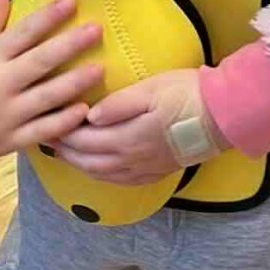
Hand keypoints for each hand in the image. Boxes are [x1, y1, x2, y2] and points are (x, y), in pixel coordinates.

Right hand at [0, 0, 102, 165]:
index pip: (24, 31)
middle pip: (43, 60)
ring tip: (99, 70)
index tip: (71, 2)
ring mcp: (7, 113)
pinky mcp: (9, 139)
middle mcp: (1, 83)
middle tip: (97, 30)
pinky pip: (42, 130)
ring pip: (48, 96)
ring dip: (76, 82)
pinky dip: (63, 121)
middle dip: (72, 43)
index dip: (49, 16)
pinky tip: (83, 111)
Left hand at [52, 69, 228, 184]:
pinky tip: (99, 169)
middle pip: (88, 161)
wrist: (224, 116)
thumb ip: (119, 104)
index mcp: (127, 138)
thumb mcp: (152, 89)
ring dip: (80, 165)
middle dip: (65, 151)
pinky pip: (121, 180)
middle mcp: (132, 160)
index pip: (84, 139)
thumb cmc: (188, 94)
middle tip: (45, 138)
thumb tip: (90, 115)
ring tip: (65, 154)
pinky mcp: (157, 172)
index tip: (46, 121)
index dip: (62, 132)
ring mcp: (145, 169)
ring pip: (102, 173)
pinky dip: (102, 175)